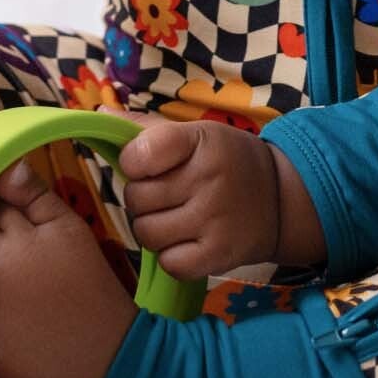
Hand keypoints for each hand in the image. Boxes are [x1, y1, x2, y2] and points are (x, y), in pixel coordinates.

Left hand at [108, 109, 310, 281]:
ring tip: (171, 216)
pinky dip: (169, 255)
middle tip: (163, 193)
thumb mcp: (194, 134)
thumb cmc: (225, 160)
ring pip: (146, 233)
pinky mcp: (220, 256)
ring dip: (151, 227)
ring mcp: (215, 220)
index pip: (138, 155)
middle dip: (141, 197)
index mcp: (200, 140)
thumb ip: (143, 128)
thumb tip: (98, 115)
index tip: (147, 164)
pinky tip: (184, 240)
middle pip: (136, 198)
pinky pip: (168, 263)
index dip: (133, 163)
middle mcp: (209, 179)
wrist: (280, 199)